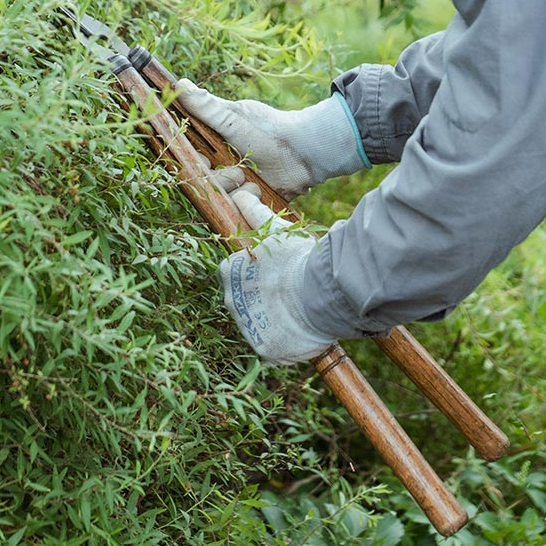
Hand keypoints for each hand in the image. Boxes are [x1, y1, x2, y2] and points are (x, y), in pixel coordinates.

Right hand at [177, 79, 368, 199]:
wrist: (306, 151)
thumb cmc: (269, 130)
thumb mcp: (235, 117)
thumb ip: (207, 106)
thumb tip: (181, 84)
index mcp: (215, 143)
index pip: (190, 156)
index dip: (192, 161)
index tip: (202, 159)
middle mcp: (224, 164)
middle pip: (203, 181)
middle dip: (218, 179)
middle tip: (236, 172)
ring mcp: (239, 183)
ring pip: (221, 197)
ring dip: (235, 190)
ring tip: (251, 181)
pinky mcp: (253, 200)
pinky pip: (240, 211)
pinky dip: (248, 202)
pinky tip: (260, 191)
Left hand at [217, 187, 340, 363]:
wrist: (317, 293)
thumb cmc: (296, 258)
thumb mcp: (276, 231)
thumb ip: (255, 214)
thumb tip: (239, 195)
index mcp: (228, 273)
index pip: (236, 274)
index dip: (258, 274)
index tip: (278, 273)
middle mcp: (230, 302)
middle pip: (245, 301)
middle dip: (264, 298)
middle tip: (291, 291)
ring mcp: (247, 328)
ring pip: (260, 324)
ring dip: (275, 319)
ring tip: (300, 310)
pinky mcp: (265, 349)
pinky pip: (274, 345)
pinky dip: (286, 340)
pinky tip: (302, 329)